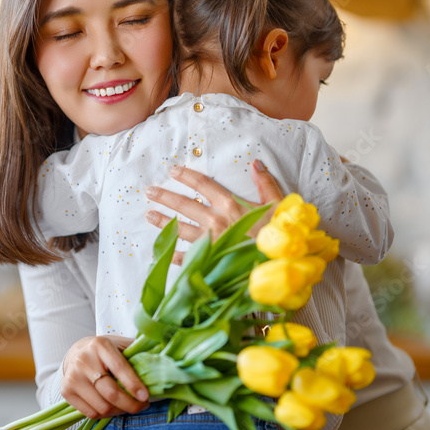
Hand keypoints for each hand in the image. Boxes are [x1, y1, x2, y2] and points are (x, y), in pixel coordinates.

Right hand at [60, 335, 149, 419]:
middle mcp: (84, 360)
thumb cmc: (105, 351)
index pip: (119, 368)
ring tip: (128, 406)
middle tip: (143, 406)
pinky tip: (113, 407)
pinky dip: (105, 414)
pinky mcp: (66, 391)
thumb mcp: (120, 345)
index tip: (146, 397)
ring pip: (102, 407)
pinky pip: (91, 413)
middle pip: (111, 393)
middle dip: (131, 404)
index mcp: (100, 345)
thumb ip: (138, 352)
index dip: (134, 385)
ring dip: (120, 411)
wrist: (76, 352)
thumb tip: (163, 364)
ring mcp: (73, 377)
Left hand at [145, 160, 284, 260]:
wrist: (280, 265)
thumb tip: (255, 163)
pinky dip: (172, 255)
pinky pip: (185, 258)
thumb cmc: (280, 235)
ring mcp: (209, 241)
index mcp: (231, 205)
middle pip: (184, 204)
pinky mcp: (208, 260)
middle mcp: (215, 220)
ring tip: (148, 215)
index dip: (187, 176)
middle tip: (149, 191)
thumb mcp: (278, 205)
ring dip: (162, 221)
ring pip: (179, 228)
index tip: (173, 170)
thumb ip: (265, 183)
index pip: (204, 185)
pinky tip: (159, 252)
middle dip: (165, 196)